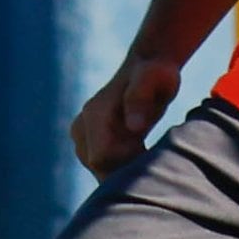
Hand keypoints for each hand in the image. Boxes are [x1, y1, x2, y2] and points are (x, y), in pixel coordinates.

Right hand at [71, 53, 187, 176]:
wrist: (147, 68)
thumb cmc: (156, 75)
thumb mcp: (157, 80)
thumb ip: (141, 99)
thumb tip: (133, 126)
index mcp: (95, 113)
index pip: (102, 159)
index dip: (128, 164)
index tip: (153, 155)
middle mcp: (81, 126)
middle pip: (100, 168)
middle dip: (127, 169)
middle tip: (154, 156)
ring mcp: (80, 136)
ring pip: (100, 171)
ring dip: (124, 169)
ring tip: (148, 151)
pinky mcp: (85, 144)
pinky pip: (101, 168)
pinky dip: (121, 168)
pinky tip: (141, 157)